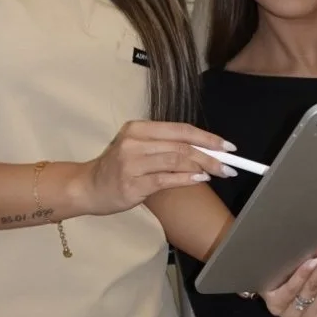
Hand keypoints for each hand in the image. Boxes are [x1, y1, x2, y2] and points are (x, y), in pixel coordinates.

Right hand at [76, 121, 233, 215]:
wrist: (88, 187)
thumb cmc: (119, 168)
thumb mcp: (139, 149)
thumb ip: (167, 147)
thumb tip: (208, 151)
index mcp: (138, 128)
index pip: (180, 129)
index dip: (207, 137)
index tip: (228, 146)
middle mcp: (134, 141)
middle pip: (181, 145)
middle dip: (210, 155)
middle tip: (229, 165)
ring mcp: (132, 163)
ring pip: (175, 160)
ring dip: (202, 167)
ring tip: (217, 173)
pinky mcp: (132, 184)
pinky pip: (166, 180)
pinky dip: (186, 179)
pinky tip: (199, 180)